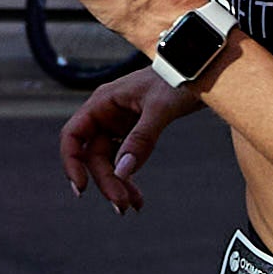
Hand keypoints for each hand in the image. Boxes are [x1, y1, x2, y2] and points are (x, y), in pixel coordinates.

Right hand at [58, 65, 207, 214]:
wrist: (201, 67)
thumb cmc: (179, 77)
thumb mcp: (160, 108)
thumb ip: (141, 138)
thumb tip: (122, 171)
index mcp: (103, 102)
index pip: (73, 136)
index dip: (72, 162)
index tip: (82, 187)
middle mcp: (107, 114)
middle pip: (94, 156)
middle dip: (106, 181)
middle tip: (122, 206)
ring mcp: (120, 124)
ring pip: (109, 162)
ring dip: (118, 184)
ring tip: (133, 206)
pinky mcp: (135, 131)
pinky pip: (125, 159)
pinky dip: (130, 178)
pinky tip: (138, 198)